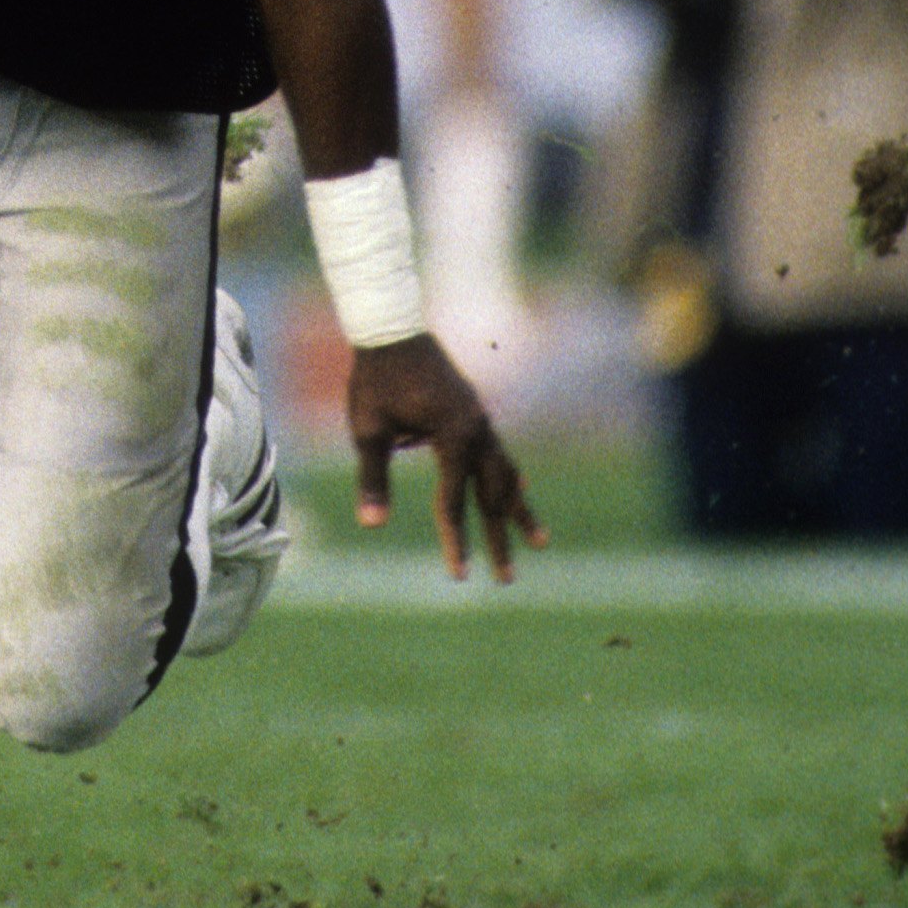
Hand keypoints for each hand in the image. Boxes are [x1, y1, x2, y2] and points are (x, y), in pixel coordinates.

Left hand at [347, 334, 544, 582]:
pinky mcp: (475, 413)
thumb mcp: (368, 429)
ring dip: (518, 509)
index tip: (460, 576)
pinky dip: (510, 477)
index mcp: (451, 435)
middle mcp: (475, 429)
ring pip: (506, 474)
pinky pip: (500, 452)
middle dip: (498, 538)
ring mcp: (480, 420)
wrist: (391, 327)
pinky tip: (520, 490)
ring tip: (538, 541)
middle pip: (492, 496)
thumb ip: (373, 476)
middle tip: (506, 580)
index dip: (455, 540)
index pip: (454, 500)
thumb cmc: (376, 379)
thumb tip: (371, 524)